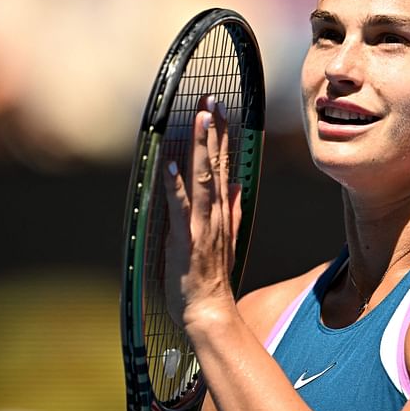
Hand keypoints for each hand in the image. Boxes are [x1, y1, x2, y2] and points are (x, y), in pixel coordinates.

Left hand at [163, 95, 241, 326]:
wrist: (210, 310)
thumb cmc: (212, 277)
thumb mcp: (227, 238)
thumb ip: (233, 210)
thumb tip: (238, 184)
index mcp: (221, 211)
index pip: (222, 165)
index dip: (221, 135)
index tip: (219, 108)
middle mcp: (214, 212)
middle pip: (215, 164)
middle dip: (213, 130)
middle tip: (211, 100)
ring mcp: (201, 224)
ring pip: (202, 178)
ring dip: (201, 148)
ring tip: (200, 118)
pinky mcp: (186, 238)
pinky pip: (181, 208)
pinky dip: (176, 187)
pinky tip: (172, 165)